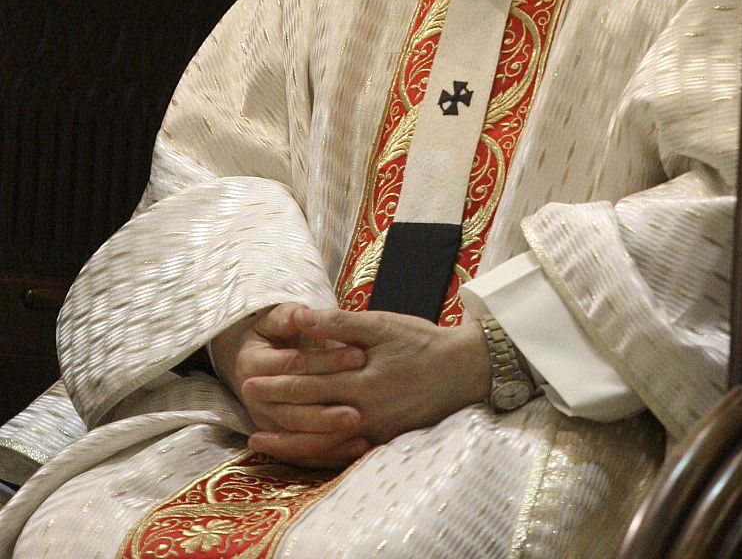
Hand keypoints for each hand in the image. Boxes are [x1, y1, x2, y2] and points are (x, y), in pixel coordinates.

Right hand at [211, 302, 369, 467]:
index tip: (360, 356)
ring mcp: (265, 422)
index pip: (293, 364)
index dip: (326, 360)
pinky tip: (358, 447)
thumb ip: (290, 315)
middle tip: (358, 410)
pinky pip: (304, 453)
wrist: (258, 358)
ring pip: (297, 435)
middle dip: (326, 410)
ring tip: (360, 428)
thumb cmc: (276, 331)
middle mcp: (254, 399)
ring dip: (328, 437)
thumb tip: (303, 314)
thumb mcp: (277, 317)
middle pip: (293, 408)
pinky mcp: (279, 439)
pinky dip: (330, 453)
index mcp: (252, 364)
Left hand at [227, 305, 491, 465]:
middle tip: (246, 400)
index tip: (250, 379)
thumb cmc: (421, 342)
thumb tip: (301, 317)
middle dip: (275, 407)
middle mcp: (364, 412)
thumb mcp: (382, 324)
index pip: (308, 382)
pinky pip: (341, 455)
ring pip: (320, 444)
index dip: (277, 381)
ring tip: (259, 442)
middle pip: (308, 414)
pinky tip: (299, 454)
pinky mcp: (382, 441)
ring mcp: (373, 431)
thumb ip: (339, 324)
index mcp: (361, 380)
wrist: (463, 370)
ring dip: (287, 443)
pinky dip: (315, 456)